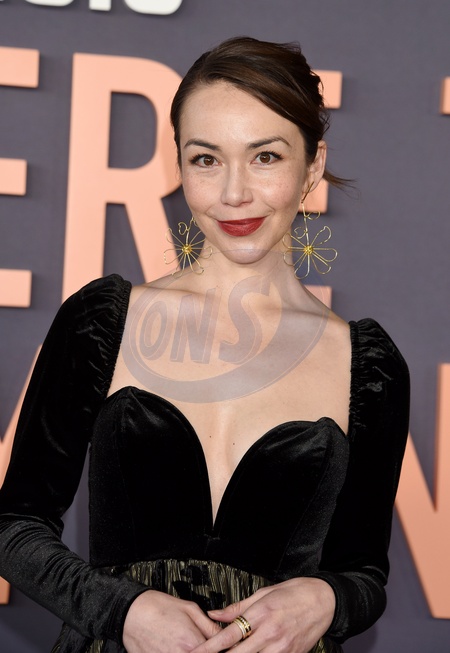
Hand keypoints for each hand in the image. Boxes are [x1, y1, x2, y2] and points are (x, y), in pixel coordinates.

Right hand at [122, 590, 221, 652]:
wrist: (132, 613)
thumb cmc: (158, 607)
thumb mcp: (190, 608)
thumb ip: (210, 626)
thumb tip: (224, 636)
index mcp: (192, 642)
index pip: (217, 652)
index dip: (223, 649)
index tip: (226, 646)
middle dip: (209, 651)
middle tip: (206, 643)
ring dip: (197, 652)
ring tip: (188, 644)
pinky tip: (178, 647)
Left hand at [191, 577, 334, 652]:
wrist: (325, 601)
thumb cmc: (295, 593)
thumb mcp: (264, 593)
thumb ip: (237, 608)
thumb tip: (214, 615)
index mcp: (261, 614)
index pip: (229, 635)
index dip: (210, 647)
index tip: (196, 652)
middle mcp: (270, 634)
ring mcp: (282, 648)